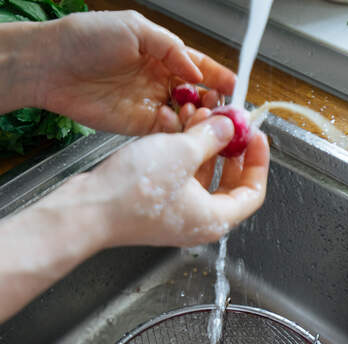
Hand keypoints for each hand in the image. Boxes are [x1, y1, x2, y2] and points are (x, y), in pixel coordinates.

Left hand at [38, 10, 234, 134]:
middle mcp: (158, 80)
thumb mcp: (136, 28)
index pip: (198, 67)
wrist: (53, 66)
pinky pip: (165, 132)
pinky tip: (176, 125)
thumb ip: (171, 48)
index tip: (235, 88)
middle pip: (196, 96)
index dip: (218, 77)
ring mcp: (149, 104)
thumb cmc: (88, 38)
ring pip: (184, 117)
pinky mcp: (137, 126)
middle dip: (212, 102)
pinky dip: (175, 131)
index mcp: (161, 54)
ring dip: (196, 119)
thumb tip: (197, 70)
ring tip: (202, 118)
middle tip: (221, 109)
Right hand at [78, 114, 268, 246]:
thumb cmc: (133, 192)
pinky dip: (183, 156)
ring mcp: (177, 215)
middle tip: (231, 125)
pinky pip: (180, 178)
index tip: (255, 135)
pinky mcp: (157, 206)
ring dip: (204, 148)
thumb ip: (212, 137)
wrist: (88, 210)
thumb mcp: (182, 153)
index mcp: (214, 219)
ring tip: (199, 118)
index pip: (253, 193)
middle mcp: (198, 222)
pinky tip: (176, 130)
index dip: (258, 161)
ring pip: (202, 179)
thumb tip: (230, 127)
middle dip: (230, 151)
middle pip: (229, 185)